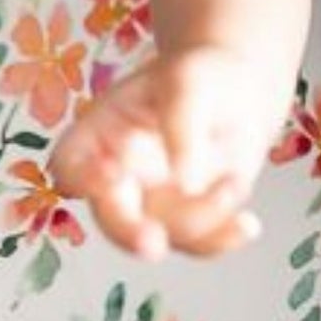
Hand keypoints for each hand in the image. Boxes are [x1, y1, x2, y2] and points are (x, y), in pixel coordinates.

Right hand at [49, 45, 278, 260]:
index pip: (72, 161)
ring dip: (201, 217)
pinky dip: (222, 238)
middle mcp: (118, 177)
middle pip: (110, 215)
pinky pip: (197, 243)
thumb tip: (187, 184)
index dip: (81, 176)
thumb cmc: (199, 76)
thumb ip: (181, 125)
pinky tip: (247, 225)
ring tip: (235, 182)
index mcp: (100, 133)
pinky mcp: (185, 221)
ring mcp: (150, 204)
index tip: (110, 177)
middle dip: (129, 233)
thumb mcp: (188, 82)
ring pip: (163, 231)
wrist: (238, 92)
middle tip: (153, 243)